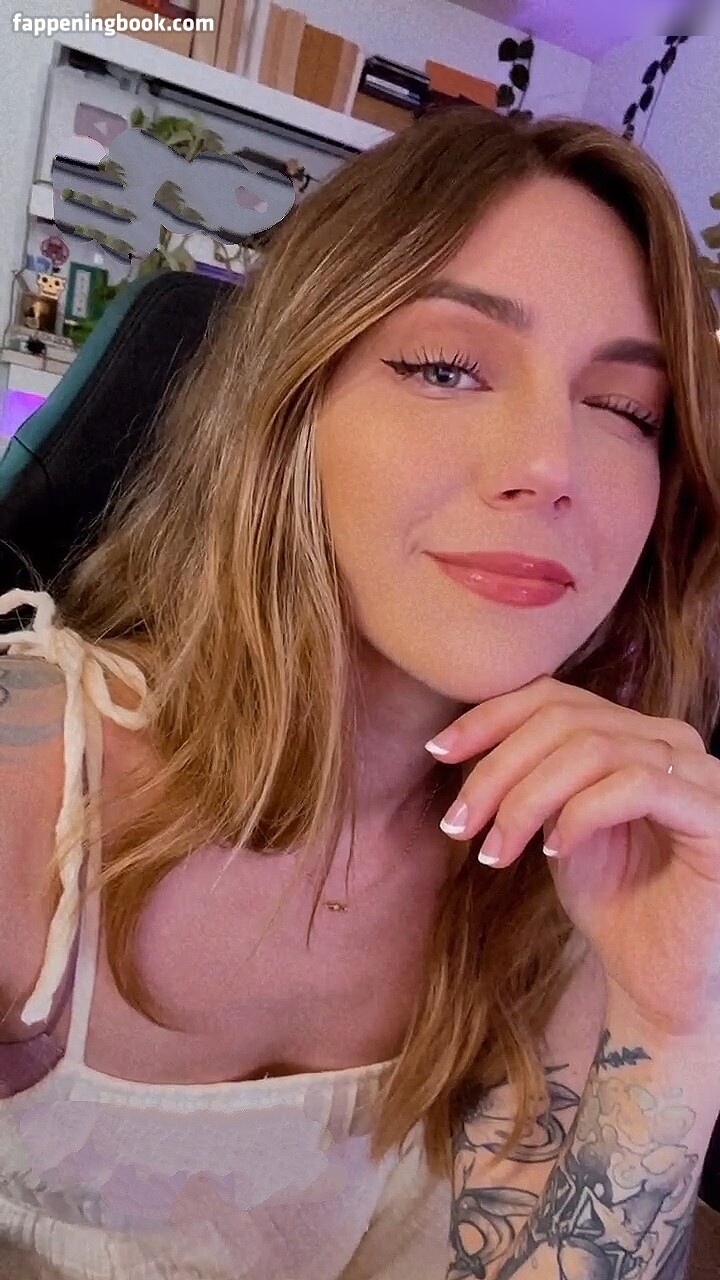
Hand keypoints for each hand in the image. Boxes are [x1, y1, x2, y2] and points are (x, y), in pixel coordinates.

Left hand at [426, 677, 719, 1041]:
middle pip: (565, 719)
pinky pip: (637, 785)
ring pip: (593, 748)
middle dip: (497, 769)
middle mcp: (672, 741)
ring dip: (526, 798)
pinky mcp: (717, 815)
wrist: (660, 982)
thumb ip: (530, 778)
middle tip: (458, 824)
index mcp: (635, 734)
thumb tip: (463, 743)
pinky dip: (581, 813)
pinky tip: (554, 851)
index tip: (438, 752)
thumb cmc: (613, 904)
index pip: (555, 697)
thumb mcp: (556, 827)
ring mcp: (702, 774)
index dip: (490, 718)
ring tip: (494, 850)